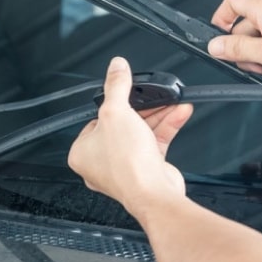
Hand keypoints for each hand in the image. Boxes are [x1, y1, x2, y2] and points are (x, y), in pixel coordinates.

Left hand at [68, 57, 192, 214]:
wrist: (154, 194)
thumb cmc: (126, 165)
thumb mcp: (116, 112)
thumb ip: (116, 86)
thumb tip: (116, 67)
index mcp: (83, 152)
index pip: (95, 119)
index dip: (112, 105)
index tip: (126, 92)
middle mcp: (102, 162)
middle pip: (122, 124)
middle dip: (142, 108)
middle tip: (153, 95)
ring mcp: (125, 166)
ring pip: (141, 132)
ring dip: (159, 114)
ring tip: (172, 101)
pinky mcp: (146, 169)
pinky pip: (155, 141)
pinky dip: (167, 126)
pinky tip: (179, 113)